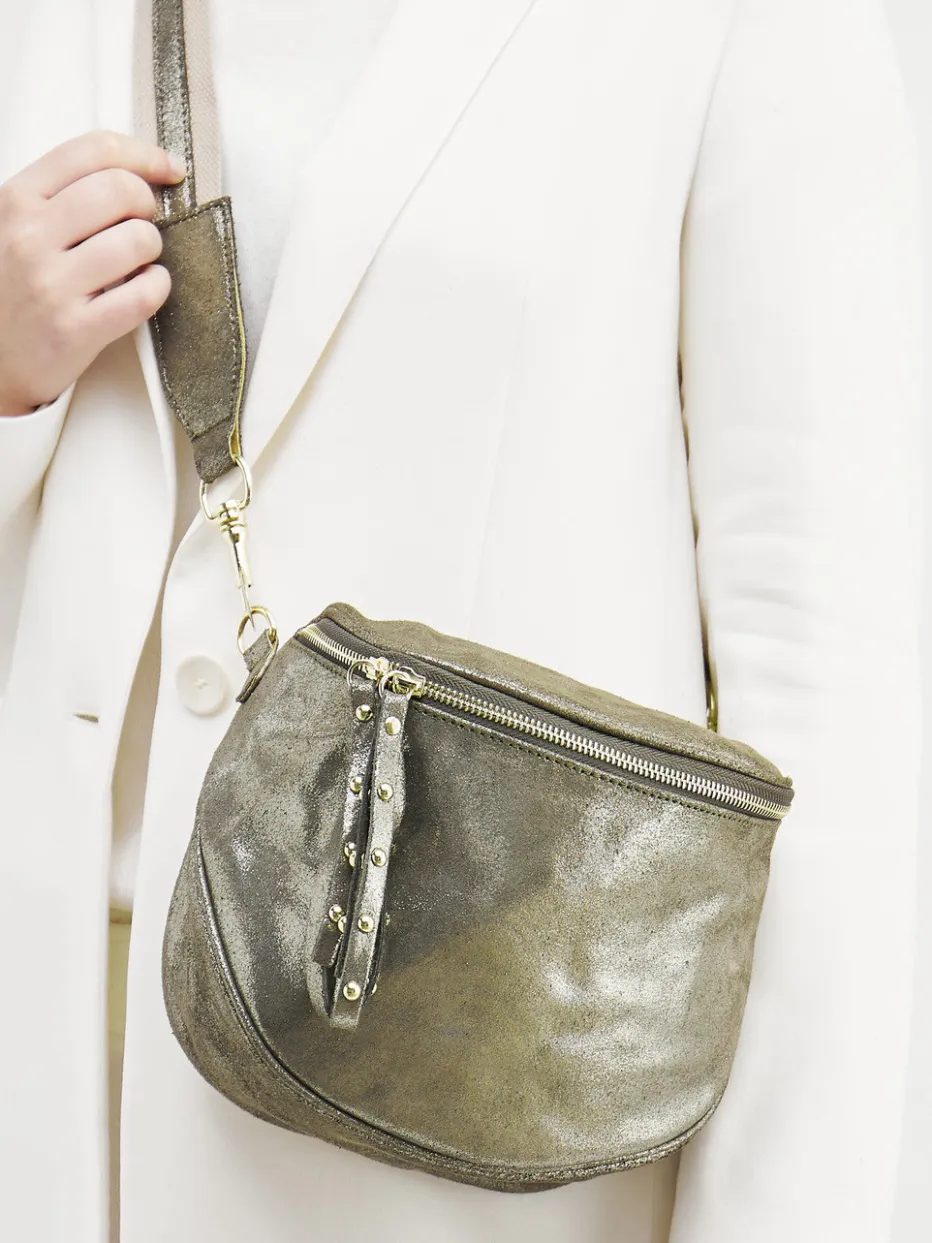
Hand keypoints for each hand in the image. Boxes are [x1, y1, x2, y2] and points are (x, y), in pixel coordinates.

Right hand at [0, 129, 186, 415]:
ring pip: (138, 241)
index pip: (93, 151)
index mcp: (17, 200)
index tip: (168, 168)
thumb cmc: (10, 289)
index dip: (143, 155)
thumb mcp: (15, 225)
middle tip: (145, 223)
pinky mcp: (75, 330)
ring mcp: (52, 284)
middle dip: (149, 205)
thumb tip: (134, 174)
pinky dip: (157, 288)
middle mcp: (30, 236)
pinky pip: (143, 295)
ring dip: (152, 250)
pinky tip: (145, 288)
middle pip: (122, 191)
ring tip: (138, 262)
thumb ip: (60, 197)